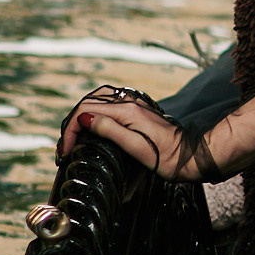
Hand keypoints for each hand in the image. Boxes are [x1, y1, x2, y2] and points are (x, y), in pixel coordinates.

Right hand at [56, 86, 210, 181]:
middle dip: (71, 123)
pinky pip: (108, 102)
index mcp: (127, 111)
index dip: (70, 130)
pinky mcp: (137, 110)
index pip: (86, 110)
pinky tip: (91, 122)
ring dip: (81, 114)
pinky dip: (93, 110)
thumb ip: (110, 130)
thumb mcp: (136, 148)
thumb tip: (84, 119)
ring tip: (72, 134)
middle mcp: (129, 102)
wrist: (189, 155)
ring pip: (98, 98)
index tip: (65, 151)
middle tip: (65, 147)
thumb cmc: (166, 156)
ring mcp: (134, 104)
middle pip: (89, 102)